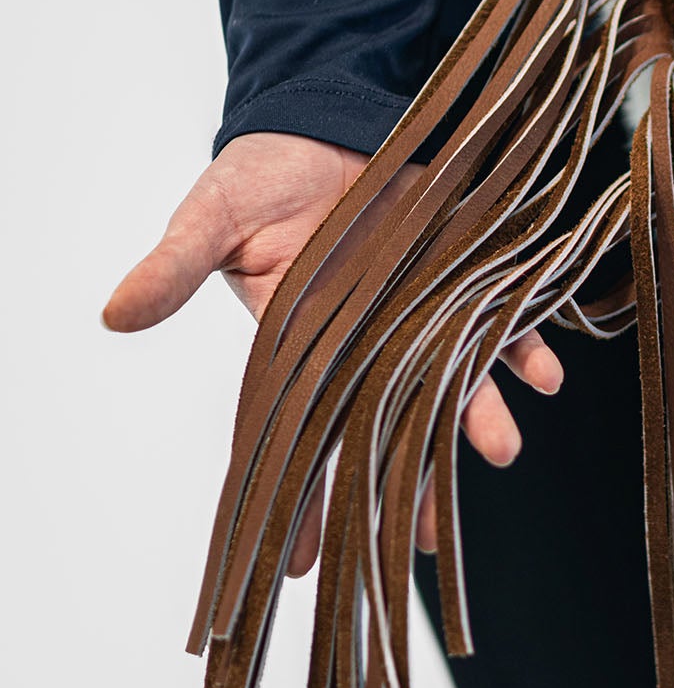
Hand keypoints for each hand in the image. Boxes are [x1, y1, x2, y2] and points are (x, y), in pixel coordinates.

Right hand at [101, 131, 562, 573]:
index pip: (296, 438)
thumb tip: (113, 313)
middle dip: (410, 485)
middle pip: (389, 428)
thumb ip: (175, 266)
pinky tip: (546, 377)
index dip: (301, 502)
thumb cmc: (262, 176)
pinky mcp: (465, 277)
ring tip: (502, 451)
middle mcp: (367, 345)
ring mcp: (421, 315)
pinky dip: (526, 350)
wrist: (328, 121)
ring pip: (453, 385)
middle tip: (428, 544)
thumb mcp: (212, 216)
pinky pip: (502, 325)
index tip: (303, 566)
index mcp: (298, 347)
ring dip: (479, 419)